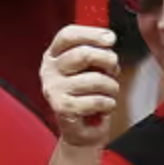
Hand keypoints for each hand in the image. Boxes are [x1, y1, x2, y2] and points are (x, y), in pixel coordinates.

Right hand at [40, 24, 121, 149]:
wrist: (81, 130)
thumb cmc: (88, 94)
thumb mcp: (90, 67)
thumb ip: (95, 50)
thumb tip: (108, 37)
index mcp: (54, 55)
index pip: (67, 35)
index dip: (91, 34)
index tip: (110, 38)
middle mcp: (49, 70)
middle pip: (83, 54)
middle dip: (108, 60)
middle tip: (114, 69)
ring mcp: (53, 89)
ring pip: (94, 79)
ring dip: (111, 86)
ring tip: (110, 92)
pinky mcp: (62, 108)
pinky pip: (96, 100)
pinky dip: (108, 103)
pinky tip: (105, 106)